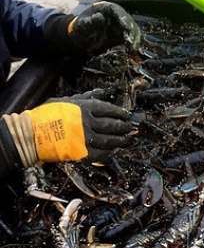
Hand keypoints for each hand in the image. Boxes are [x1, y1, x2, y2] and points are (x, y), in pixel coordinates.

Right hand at [0, 97, 130, 167]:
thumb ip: (85, 97)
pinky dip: (109, 152)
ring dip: (120, 140)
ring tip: (125, 139)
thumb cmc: (46, 115)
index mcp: (83, 108)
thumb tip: (101, 93)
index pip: (108, 109)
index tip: (126, 115)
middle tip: (129, 127)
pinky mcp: (82, 153)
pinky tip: (113, 150)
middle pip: (112, 125)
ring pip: (109, 140)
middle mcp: (87, 123)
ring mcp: (86, 139)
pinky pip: (102, 154)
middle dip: (123, 127)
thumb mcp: (65, 100)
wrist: (31, 134)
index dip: (119, 113)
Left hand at [69, 2, 140, 53]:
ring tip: (132, 49)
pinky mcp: (123, 35)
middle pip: (128, 20)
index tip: (126, 28)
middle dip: (131, 31)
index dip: (122, 18)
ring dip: (134, 39)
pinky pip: (132, 38)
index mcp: (105, 8)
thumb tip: (100, 18)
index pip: (116, 10)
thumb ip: (90, 21)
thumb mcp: (82, 26)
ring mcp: (120, 25)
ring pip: (132, 29)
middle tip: (131, 42)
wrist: (81, 40)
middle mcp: (115, 15)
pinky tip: (132, 51)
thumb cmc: (80, 30)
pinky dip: (133, 44)